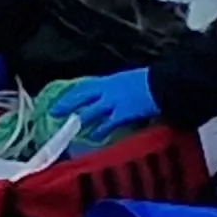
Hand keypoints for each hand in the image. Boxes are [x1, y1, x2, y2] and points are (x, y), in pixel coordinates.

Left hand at [43, 68, 159, 134]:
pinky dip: (100, 130)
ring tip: (71, 127)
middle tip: (54, 111)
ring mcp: (113, 102)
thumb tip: (115, 94)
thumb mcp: (130, 79)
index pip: (85, 86)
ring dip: (80, 119)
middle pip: (81, 97)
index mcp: (110, 80)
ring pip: (91, 111)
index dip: (71, 92)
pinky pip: (107, 124)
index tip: (60, 98)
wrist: (162, 84)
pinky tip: (94, 137)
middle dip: (67, 104)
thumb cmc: (151, 80)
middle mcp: (108, 90)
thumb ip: (119, 87)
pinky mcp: (122, 114)